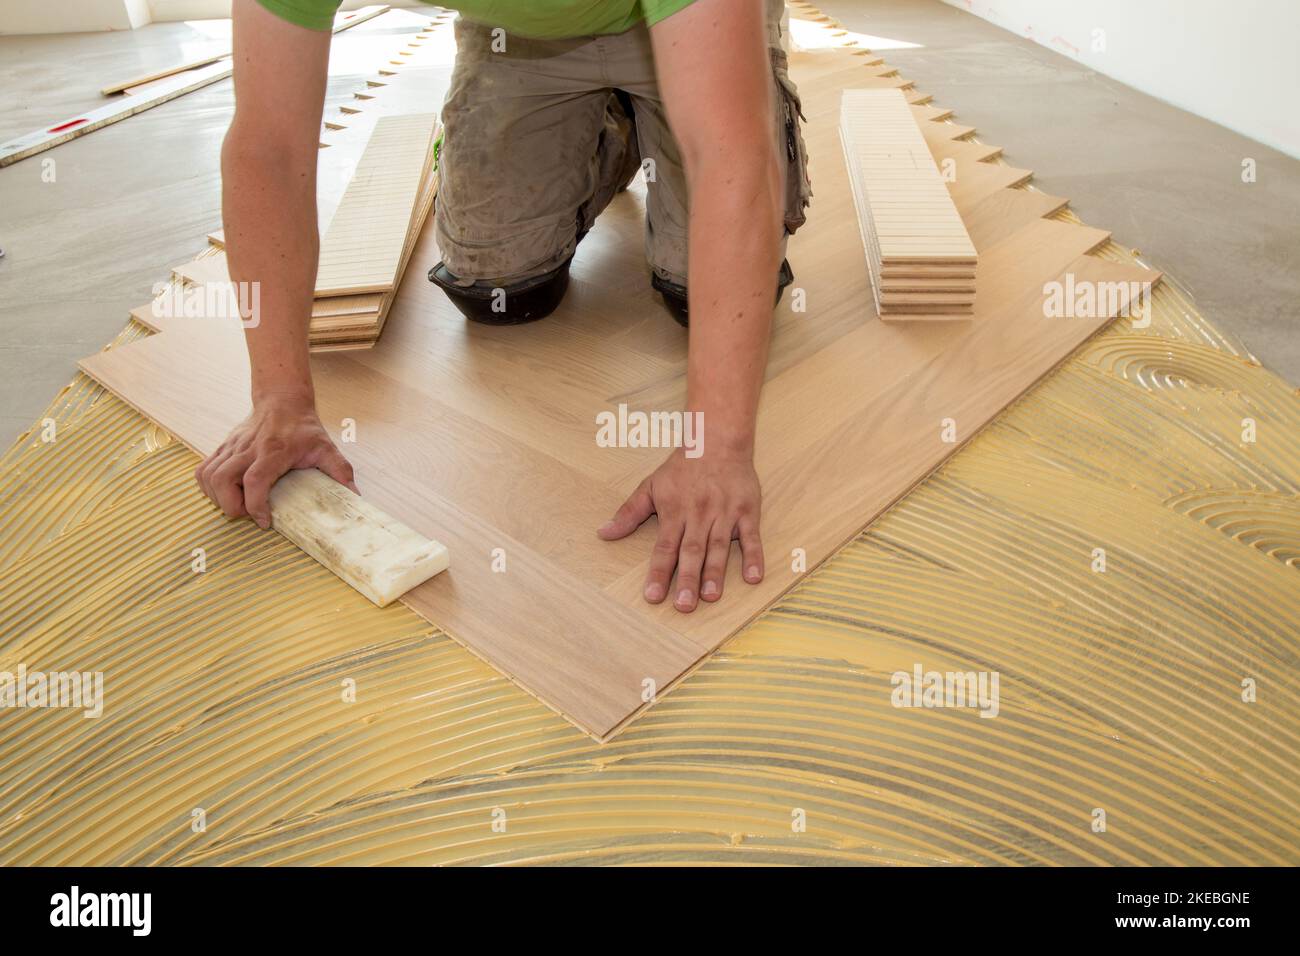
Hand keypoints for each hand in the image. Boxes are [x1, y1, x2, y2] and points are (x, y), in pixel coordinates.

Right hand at [195, 396, 356, 528]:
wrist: (282, 400)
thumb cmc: (303, 428)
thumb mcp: (326, 447)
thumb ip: (340, 472)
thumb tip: (354, 497)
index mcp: (274, 450)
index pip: (256, 479)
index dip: (255, 505)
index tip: (264, 521)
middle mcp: (248, 448)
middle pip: (223, 480)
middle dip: (231, 506)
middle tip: (248, 514)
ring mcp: (231, 447)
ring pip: (208, 475)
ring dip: (217, 498)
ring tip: (237, 506)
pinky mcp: (222, 448)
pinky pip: (202, 470)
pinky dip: (207, 487)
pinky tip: (223, 494)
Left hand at [598, 448, 763, 611]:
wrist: (717, 440)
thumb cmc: (681, 468)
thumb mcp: (650, 486)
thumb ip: (628, 513)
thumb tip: (603, 533)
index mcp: (675, 512)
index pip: (664, 548)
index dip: (658, 573)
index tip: (652, 597)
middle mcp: (699, 515)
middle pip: (692, 551)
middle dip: (687, 580)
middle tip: (683, 606)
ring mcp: (725, 513)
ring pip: (718, 547)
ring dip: (715, 573)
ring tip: (711, 597)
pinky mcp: (747, 510)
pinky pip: (752, 537)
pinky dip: (754, 556)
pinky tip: (753, 577)